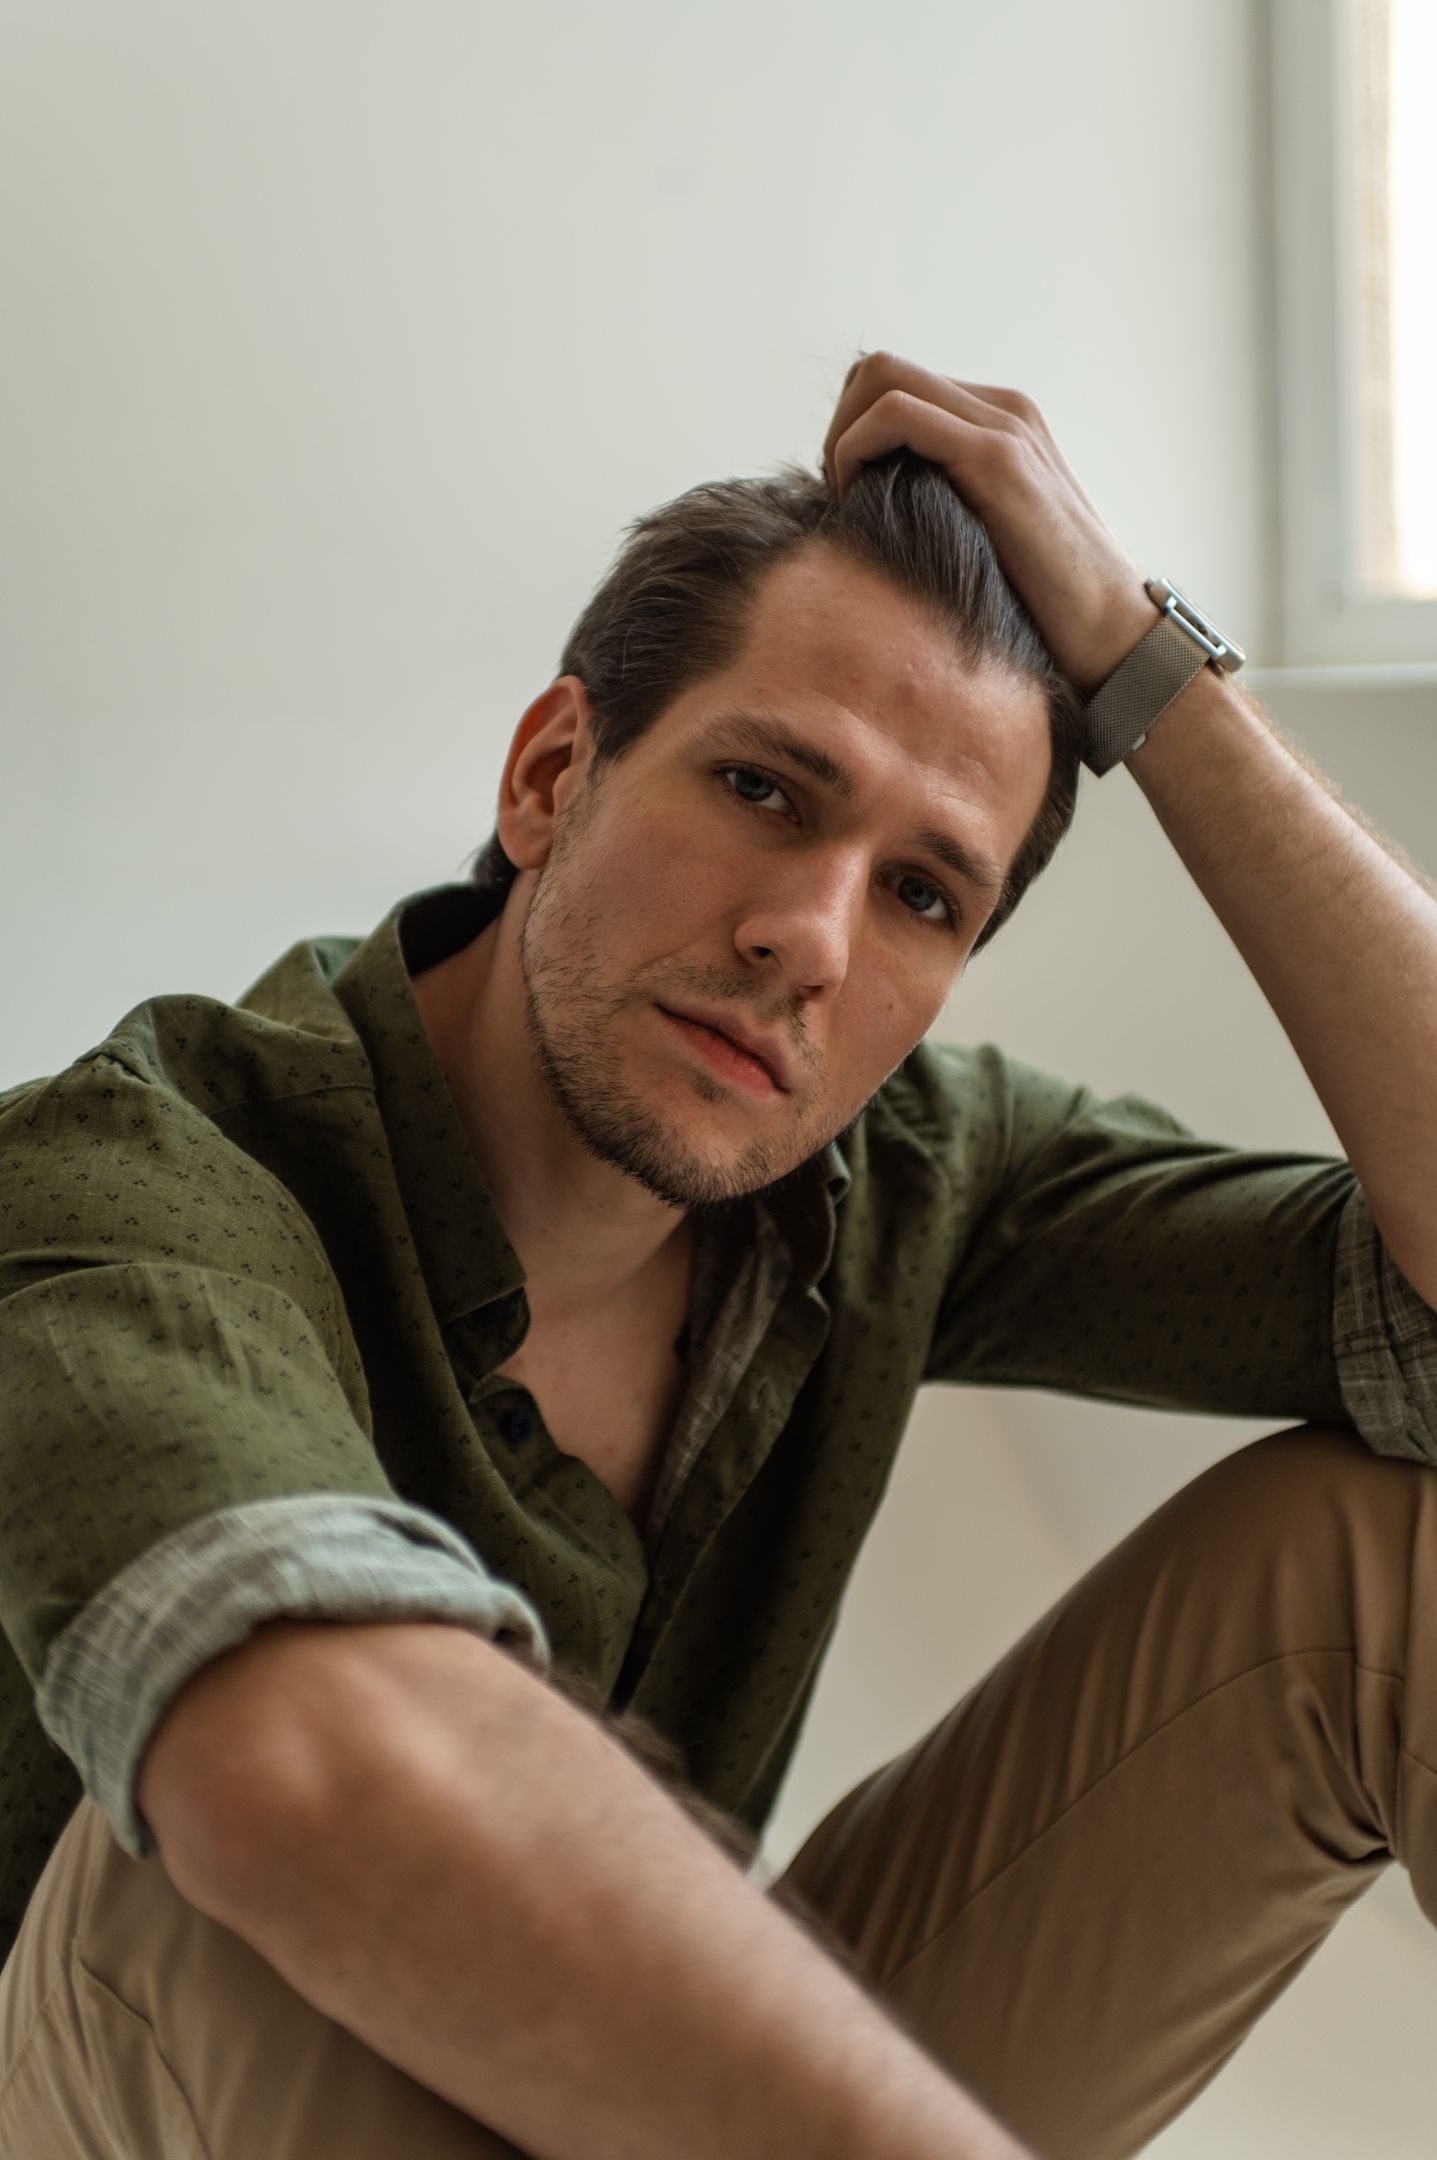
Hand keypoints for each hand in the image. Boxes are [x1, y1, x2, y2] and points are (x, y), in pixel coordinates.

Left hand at [822, 351, 1156, 695]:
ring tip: (846, 502)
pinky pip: (894, 414)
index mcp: (1001, 424)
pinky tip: (859, 503)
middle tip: (838, 497)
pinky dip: (855, 451)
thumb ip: (950, 511)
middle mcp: (1003, 409)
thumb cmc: (1049, 611)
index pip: (897, 387)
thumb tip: (880, 521)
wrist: (1114, 635)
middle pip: (878, 370)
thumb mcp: (988, 543)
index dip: (853, 433)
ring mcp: (1003, 426)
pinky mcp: (997, 457)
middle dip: (839, 427)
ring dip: (841, 438)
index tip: (847, 497)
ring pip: (880, 378)